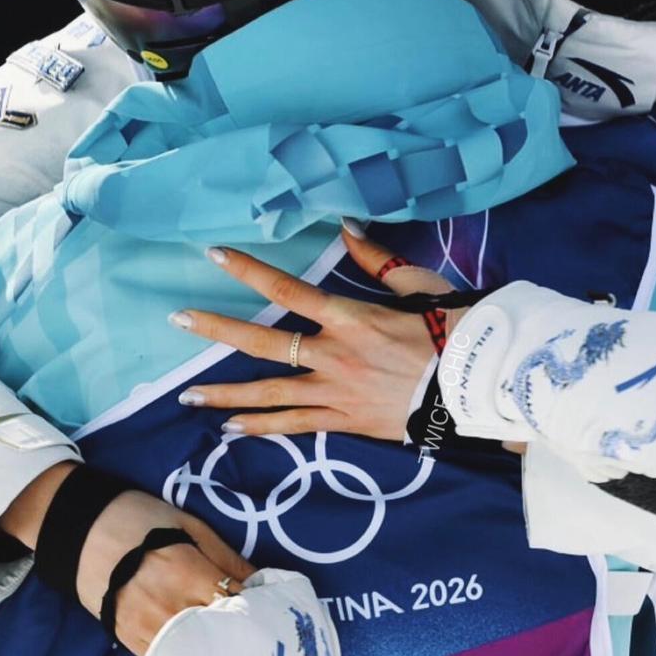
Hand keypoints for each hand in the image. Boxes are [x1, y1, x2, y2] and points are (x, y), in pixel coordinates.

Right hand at [76, 489, 254, 655]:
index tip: (267, 611)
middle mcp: (171, 607)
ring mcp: (147, 628)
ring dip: (211, 648)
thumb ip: (226, 556)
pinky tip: (196, 650)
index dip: (255, 609)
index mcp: (189, 573)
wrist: (82, 531)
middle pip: (218, 633)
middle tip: (253, 631)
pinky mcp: (129, 641)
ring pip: (192, 652)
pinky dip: (183, 655)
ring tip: (227, 644)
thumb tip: (261, 580)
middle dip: (237, 632)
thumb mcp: (189, 526)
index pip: (236, 604)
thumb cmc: (142, 520)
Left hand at [171, 225, 455, 440]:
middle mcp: (334, 355)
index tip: (214, 254)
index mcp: (349, 317)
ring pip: (269, 394)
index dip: (247, 270)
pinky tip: (232, 430)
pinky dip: (262, 428)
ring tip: (187, 397)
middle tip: (178, 320)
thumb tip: (346, 224)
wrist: (477, 386)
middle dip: (217, 330)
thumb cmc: (451, 330)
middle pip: (263, 342)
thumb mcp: (417, 286)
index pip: (286, 289)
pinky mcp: (345, 420)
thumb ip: (376, 259)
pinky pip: (295, 425)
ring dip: (225, 396)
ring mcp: (336, 392)